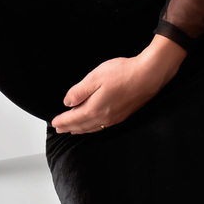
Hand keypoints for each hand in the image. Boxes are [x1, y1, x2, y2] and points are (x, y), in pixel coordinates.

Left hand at [51, 35, 185, 133]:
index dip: (62, 121)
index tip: (53, 122)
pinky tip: (93, 125)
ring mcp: (114, 118)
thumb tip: (68, 102)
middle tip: (59, 129)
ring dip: (80, 129)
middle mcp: (104, 118)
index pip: (73, 118)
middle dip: (69, 128)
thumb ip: (79, 91)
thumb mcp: (95, 78)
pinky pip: (102, 126)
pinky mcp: (123, 115)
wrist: (149, 75)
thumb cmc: (123, 74)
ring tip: (72, 130)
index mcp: (94, 109)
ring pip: (92, 128)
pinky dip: (92, 128)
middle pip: (81, 126)